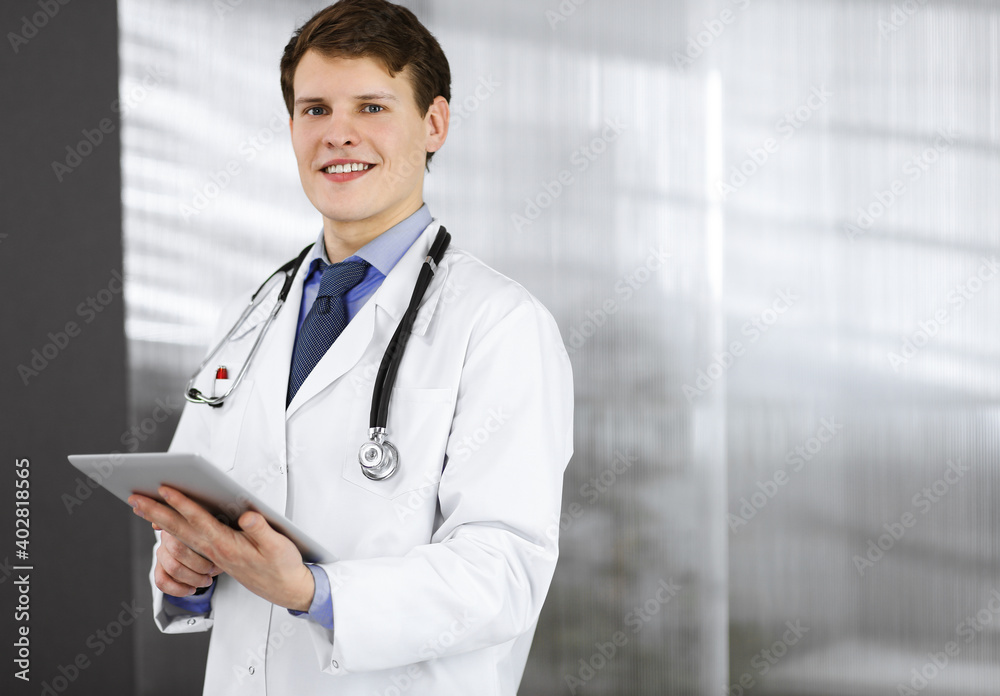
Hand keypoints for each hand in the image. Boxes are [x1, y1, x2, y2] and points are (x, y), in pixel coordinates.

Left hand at [130, 487, 315, 611]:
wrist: (285, 590)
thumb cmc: (282, 566)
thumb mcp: (278, 546)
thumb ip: (260, 529)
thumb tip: (246, 515)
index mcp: (227, 546)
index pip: (199, 521)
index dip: (182, 504)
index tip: (165, 489)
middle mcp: (215, 551)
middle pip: (179, 529)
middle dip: (156, 513)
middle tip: (135, 498)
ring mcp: (213, 555)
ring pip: (181, 535)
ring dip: (160, 521)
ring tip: (143, 509)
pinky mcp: (217, 556)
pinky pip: (189, 541)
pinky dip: (174, 531)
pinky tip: (166, 525)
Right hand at [154, 529, 220, 596]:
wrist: (206, 547)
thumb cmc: (212, 539)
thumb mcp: (218, 533)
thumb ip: (217, 532)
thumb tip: (223, 539)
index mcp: (181, 523)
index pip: (184, 533)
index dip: (201, 549)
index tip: (215, 560)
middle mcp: (167, 537)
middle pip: (178, 551)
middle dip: (199, 565)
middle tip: (212, 571)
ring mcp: (162, 552)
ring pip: (172, 568)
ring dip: (192, 578)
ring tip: (206, 581)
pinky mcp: (159, 568)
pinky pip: (161, 581)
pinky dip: (177, 589)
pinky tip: (191, 589)